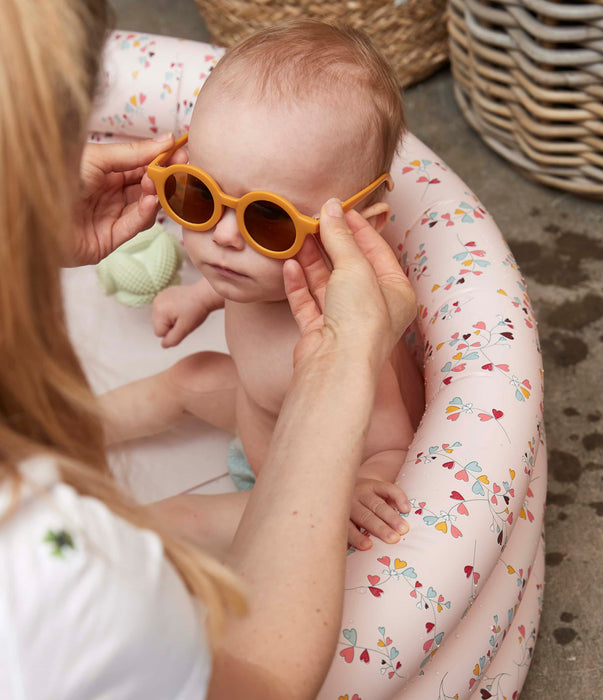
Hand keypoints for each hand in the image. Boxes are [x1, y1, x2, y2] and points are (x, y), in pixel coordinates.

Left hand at [69, 134, 185, 266]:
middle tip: (180, 168)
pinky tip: (151, 201)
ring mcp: (111, 218)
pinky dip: (145, 214)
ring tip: (156, 185)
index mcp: (105, 172)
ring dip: (156, 196)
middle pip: (148, 187)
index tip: (181, 152)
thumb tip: (167, 140)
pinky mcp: (110, 240)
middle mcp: (110, 195)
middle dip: (165, 178)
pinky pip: (134, 226)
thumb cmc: (57, 178)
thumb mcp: (98, 158)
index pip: (142, 166)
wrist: (33, 210)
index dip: (162, 159)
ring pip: (146, 208)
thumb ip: (134, 153)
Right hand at [152, 284, 210, 346]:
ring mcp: (159, 298)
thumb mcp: (185, 329)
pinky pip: (164, 311)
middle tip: (183, 318)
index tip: (182, 323)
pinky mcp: (163, 295)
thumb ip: (173, 340)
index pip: (159, 333)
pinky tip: (181, 307)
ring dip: (171, 319)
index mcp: (159, 311)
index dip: (172, 332)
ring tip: (183, 313)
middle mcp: (156, 303)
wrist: (204, 294)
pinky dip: (172, 312)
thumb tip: (163, 345)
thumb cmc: (196, 310)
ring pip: (161, 319)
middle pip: (159, 326)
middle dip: (171, 325)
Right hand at [284, 199, 415, 370]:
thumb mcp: (355, 267)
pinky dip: (299, 284)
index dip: (358, 228)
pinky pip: (308, 302)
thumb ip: (341, 237)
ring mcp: (346, 321)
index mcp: (396, 293)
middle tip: (314, 220)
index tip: (338, 208)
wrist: (337, 366)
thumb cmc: (360, 320)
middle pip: (350, 267)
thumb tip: (331, 208)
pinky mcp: (321, 332)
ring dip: (312, 260)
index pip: (377, 252)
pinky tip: (290, 265)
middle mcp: (373, 308)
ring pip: (327, 283)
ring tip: (298, 236)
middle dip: (331, 243)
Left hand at [348, 478, 409, 550]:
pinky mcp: (375, 484)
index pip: (349, 529)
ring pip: (378, 505)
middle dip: (380, 528)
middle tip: (394, 539)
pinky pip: (388, 489)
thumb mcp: (348, 525)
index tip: (368, 546)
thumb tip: (365, 558)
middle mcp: (352, 503)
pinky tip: (406, 508)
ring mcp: (364, 491)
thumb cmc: (353, 516)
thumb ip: (354, 538)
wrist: (350, 487)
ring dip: (391, 517)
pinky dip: (398, 498)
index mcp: (343, 516)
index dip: (358, 537)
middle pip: (366, 517)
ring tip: (404, 528)